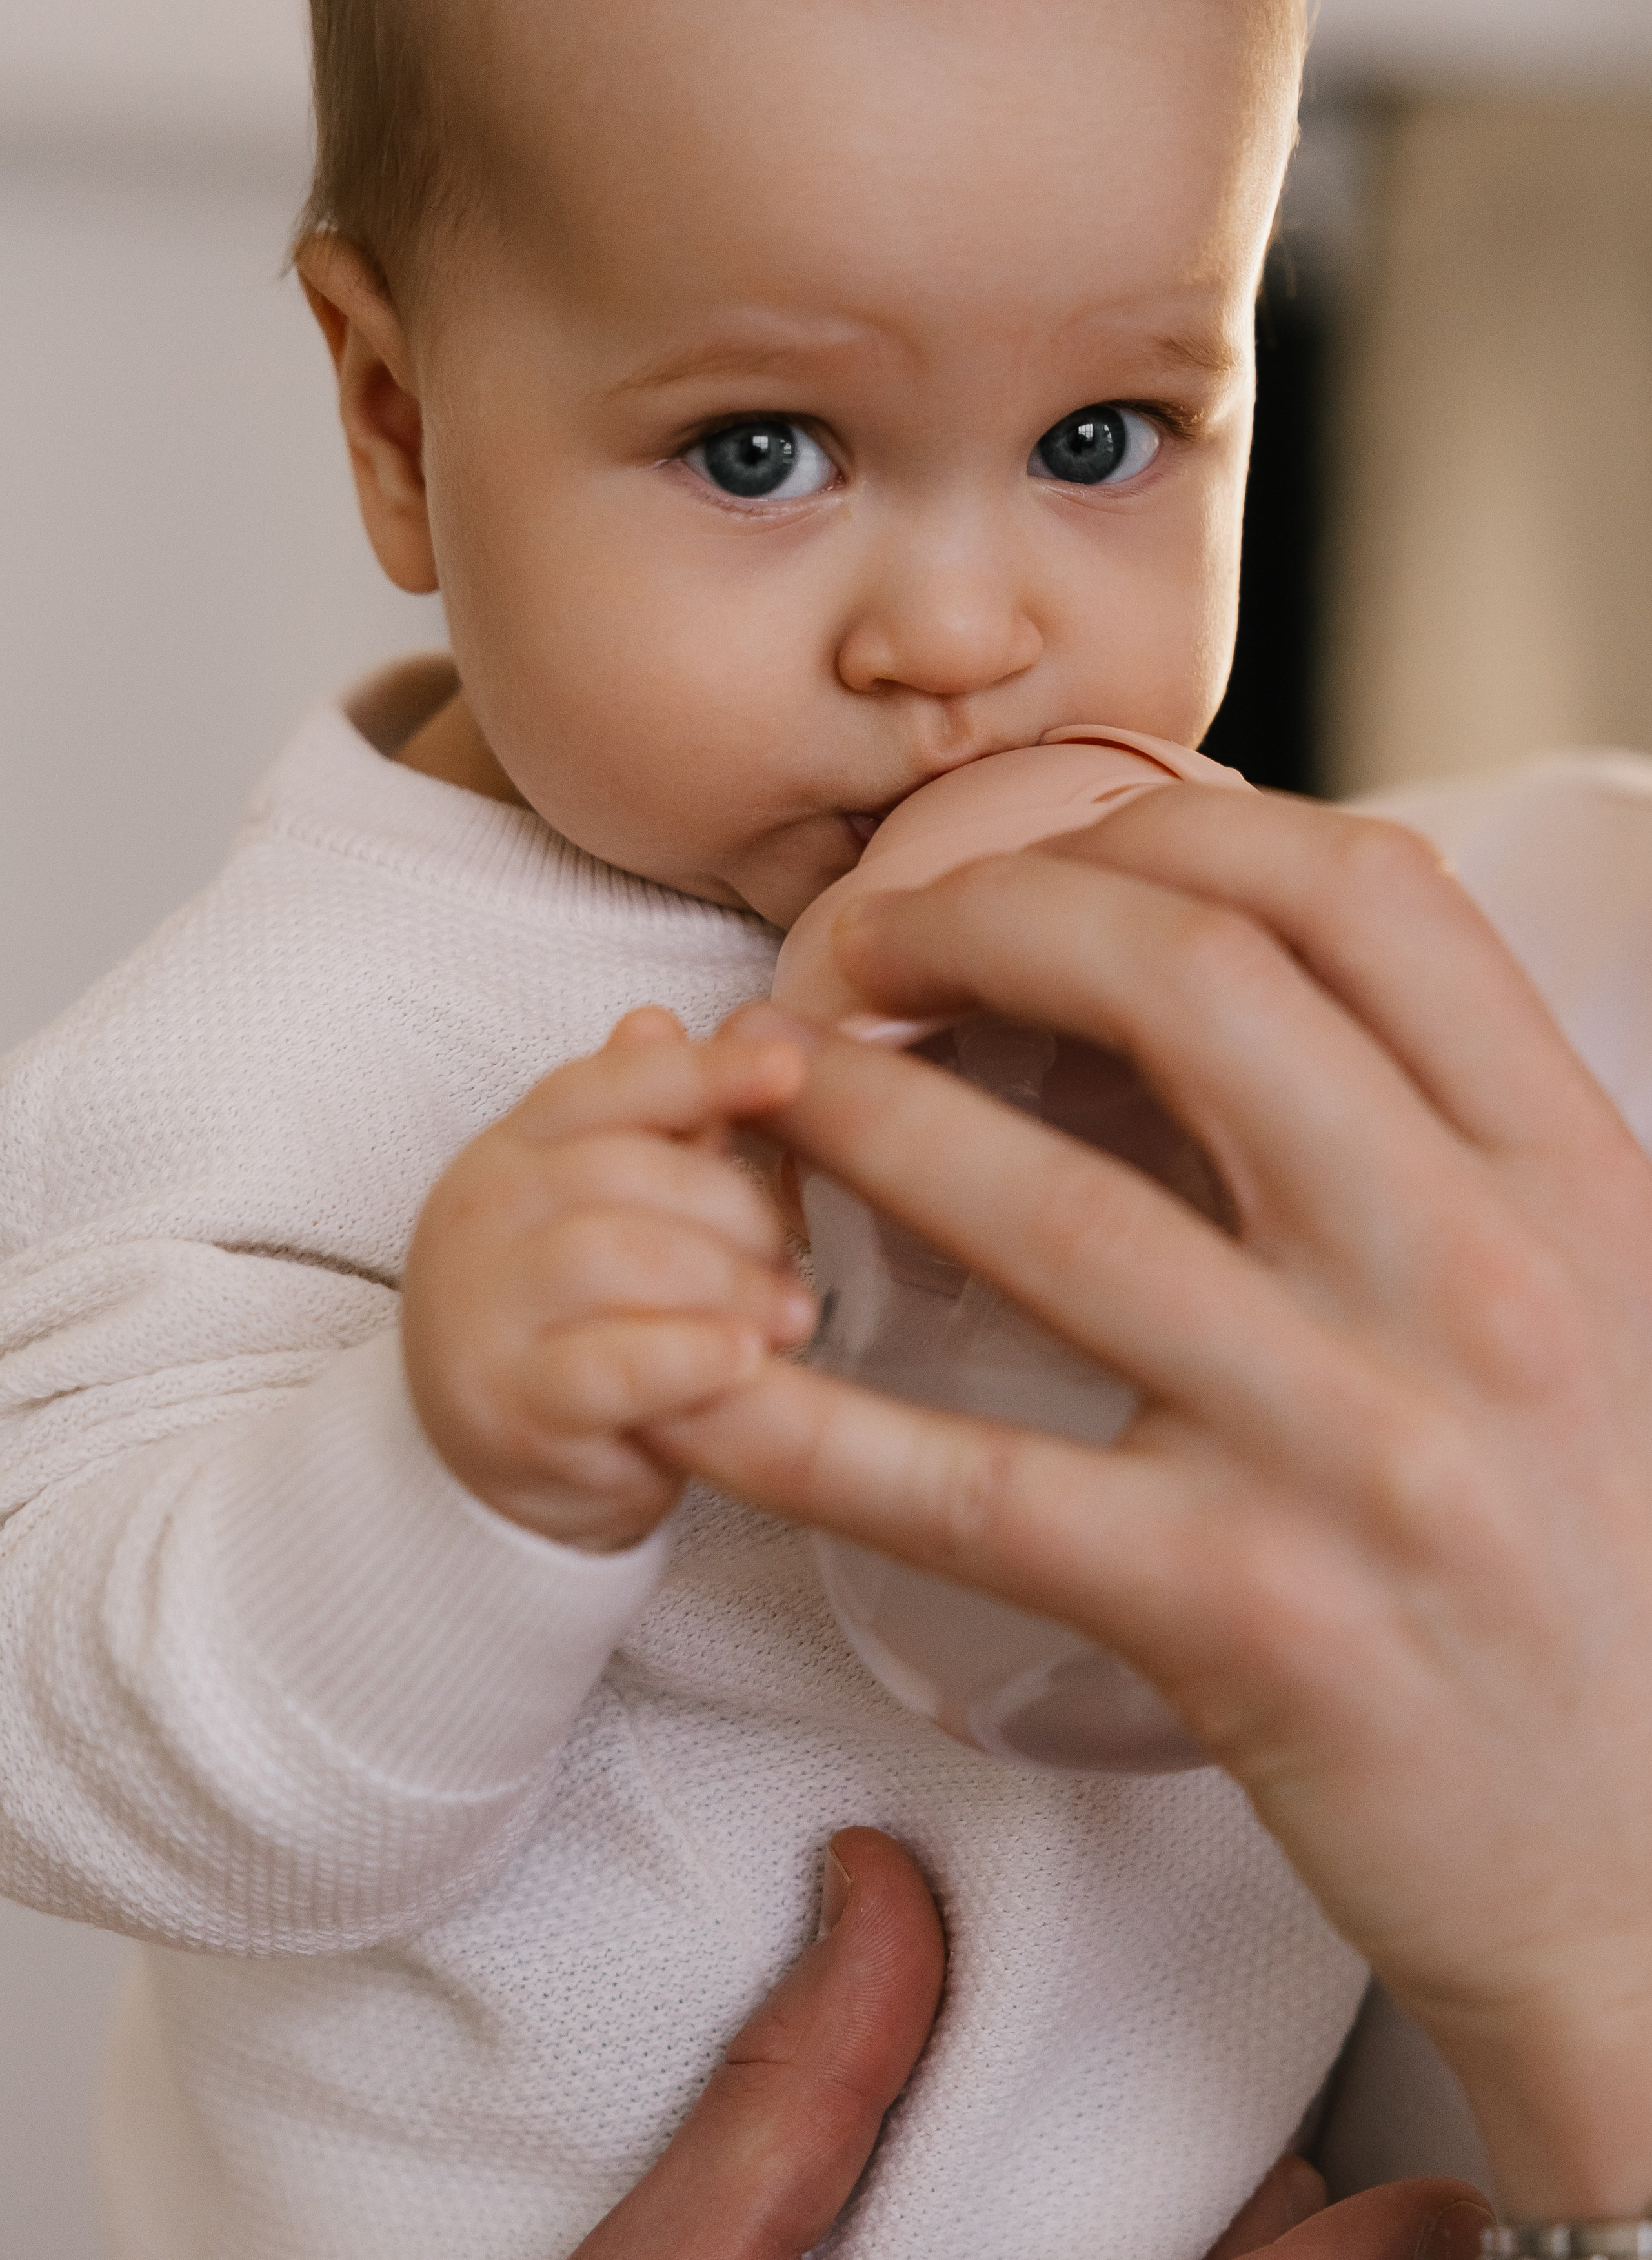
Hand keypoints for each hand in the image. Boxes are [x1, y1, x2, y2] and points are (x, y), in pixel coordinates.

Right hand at [403, 1007, 814, 1549]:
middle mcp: (483, 1213)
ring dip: (726, 1283)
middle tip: (793, 1259)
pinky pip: (611, 1367)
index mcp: (514, 1147)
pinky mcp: (508, 1406)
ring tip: (790, 1317)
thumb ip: (657, 1131)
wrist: (483, 1463)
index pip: (607, 1084)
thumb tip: (689, 1021)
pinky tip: (744, 1359)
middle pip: (623, 1170)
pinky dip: (689, 1357)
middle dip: (733, 1210)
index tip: (791, 1067)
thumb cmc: (575, 1319)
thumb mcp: (611, 1215)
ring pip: (616, 1257)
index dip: (702, 1071)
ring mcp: (482, 1309)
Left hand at [647, 786, 1651, 2216]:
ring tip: (759, 1092)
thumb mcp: (1588, 1294)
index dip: (1156, 828)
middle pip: (1187, 978)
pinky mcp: (1246, 1616)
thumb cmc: (1598, 1550)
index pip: (1355, 890)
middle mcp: (1478, 1275)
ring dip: (864, 1123)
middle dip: (978, 922)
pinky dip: (805, 1428)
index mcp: (1568, 1173)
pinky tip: (692, 1388)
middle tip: (855, 951)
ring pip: (1056, 1208)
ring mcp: (1360, 1444)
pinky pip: (974, 1489)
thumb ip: (1442, 1135)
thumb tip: (1223, 969)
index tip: (1022, 870)